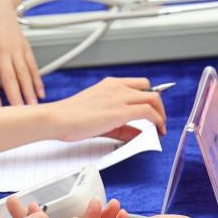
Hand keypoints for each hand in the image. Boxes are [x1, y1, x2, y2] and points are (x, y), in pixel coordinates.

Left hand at [0, 0, 43, 105]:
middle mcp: (1, 51)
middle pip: (10, 78)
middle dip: (16, 97)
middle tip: (22, 115)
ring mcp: (15, 48)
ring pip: (24, 73)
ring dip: (29, 92)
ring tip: (34, 108)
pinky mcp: (25, 46)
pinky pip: (33, 65)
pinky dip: (37, 80)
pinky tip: (40, 93)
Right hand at [48, 77, 166, 139]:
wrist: (57, 118)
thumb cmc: (70, 117)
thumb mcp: (99, 116)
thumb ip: (121, 126)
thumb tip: (138, 133)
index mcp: (110, 84)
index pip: (139, 84)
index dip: (150, 97)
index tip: (153, 109)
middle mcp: (117, 87)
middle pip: (150, 89)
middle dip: (159, 105)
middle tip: (159, 119)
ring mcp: (119, 97)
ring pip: (153, 98)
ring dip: (161, 113)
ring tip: (161, 126)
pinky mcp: (119, 111)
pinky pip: (147, 112)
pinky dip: (157, 120)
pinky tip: (157, 129)